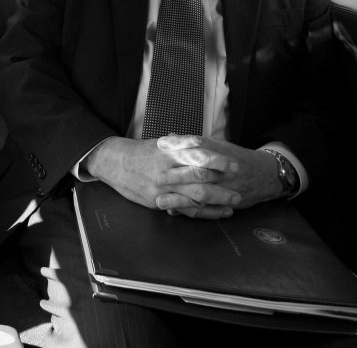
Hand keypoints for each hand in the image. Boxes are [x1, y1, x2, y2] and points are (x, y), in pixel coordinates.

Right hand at [83, 135, 242, 218]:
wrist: (115, 163)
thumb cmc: (141, 153)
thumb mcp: (161, 144)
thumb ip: (182, 146)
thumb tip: (204, 144)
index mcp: (170, 152)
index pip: (198, 155)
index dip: (218, 160)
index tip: (234, 164)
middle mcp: (168, 170)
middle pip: (201, 176)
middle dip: (223, 183)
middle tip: (241, 185)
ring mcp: (164, 187)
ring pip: (196, 195)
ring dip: (218, 199)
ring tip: (234, 202)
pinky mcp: (159, 201)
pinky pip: (185, 209)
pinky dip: (204, 212)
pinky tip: (217, 212)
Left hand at [158, 138, 282, 212]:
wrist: (265, 175)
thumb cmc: (235, 158)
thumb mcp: (219, 146)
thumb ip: (195, 144)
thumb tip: (170, 137)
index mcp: (219, 152)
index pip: (198, 144)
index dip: (179, 144)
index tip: (161, 144)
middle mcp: (222, 170)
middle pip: (198, 171)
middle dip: (177, 175)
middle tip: (156, 177)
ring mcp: (225, 188)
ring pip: (201, 193)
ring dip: (179, 198)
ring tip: (159, 200)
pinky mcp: (227, 202)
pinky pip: (207, 209)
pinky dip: (190, 211)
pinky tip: (173, 211)